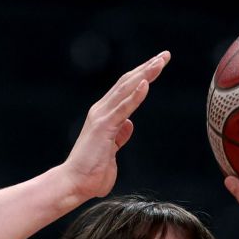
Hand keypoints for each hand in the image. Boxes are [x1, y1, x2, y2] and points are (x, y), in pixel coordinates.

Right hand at [63, 51, 170, 201]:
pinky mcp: (104, 128)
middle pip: (127, 83)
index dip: (142, 75)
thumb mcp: (111, 151)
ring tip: (160, 61)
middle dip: (147, 67)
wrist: (74, 184)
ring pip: (126, 89)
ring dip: (145, 74)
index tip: (158, 64)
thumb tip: (128, 125)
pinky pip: (123, 108)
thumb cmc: (91, 172)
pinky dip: (135, 95)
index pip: (126, 89)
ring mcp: (102, 118)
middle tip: (165, 55)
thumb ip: (119, 137)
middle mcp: (102, 111)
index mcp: (105, 116)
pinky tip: (146, 83)